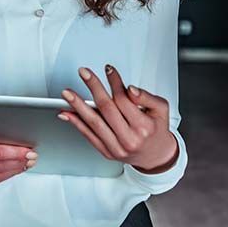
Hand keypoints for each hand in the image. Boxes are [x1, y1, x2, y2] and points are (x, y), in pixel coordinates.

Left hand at [58, 65, 178, 173]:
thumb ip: (146, 97)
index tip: (108, 70)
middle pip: (106, 108)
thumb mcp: (160, 109)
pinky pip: (88, 135)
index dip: (114, 82)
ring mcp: (116, 147)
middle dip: (93, 87)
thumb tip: (130, 89)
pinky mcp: (106, 152)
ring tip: (67, 93)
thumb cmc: (156, 130)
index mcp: (143, 126)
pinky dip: (76, 123)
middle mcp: (129, 138)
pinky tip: (67, 112)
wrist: (155, 156)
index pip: (124, 99)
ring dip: (78, 105)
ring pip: (94, 122)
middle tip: (84, 73)